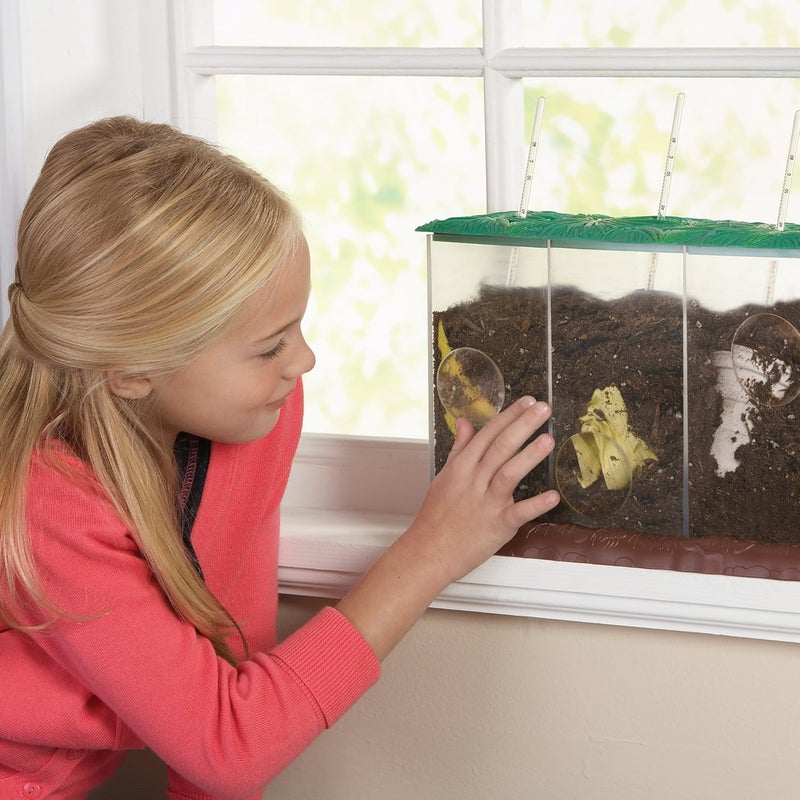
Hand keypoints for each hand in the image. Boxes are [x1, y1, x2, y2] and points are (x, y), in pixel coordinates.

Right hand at [403, 396, 558, 583]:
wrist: (428, 551)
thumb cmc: (436, 516)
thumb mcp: (444, 476)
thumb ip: (460, 448)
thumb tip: (465, 422)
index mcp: (461, 467)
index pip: (488, 434)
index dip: (509, 416)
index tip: (526, 402)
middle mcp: (474, 481)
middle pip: (500, 447)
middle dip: (523, 425)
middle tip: (542, 409)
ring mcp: (486, 503)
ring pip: (509, 473)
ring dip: (530, 456)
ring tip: (548, 439)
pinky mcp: (497, 526)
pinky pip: (519, 513)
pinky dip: (536, 505)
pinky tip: (553, 495)